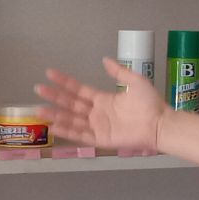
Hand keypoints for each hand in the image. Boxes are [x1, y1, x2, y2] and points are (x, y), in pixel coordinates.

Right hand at [35, 59, 168, 150]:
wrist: (160, 123)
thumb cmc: (149, 103)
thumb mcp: (135, 81)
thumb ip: (118, 72)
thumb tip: (104, 60)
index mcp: (103, 99)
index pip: (79, 90)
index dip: (64, 82)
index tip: (49, 73)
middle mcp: (97, 113)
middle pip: (71, 104)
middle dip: (54, 97)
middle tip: (38, 89)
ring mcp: (97, 126)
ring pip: (72, 120)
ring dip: (55, 115)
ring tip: (39, 110)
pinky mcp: (101, 139)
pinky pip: (80, 135)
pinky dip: (67, 132)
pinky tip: (54, 127)